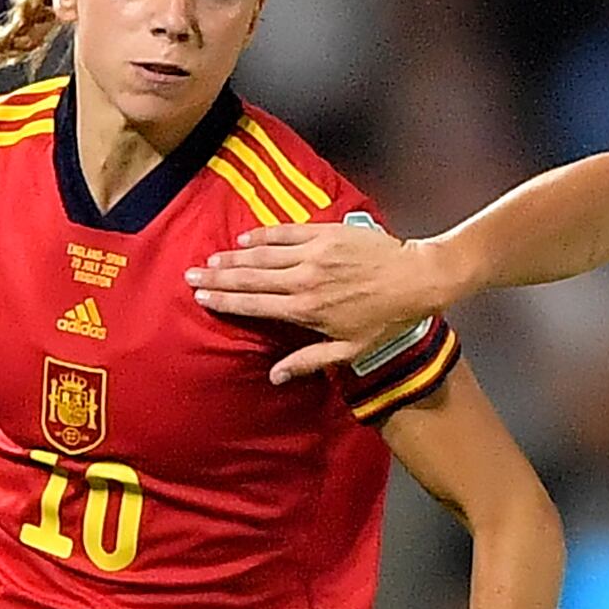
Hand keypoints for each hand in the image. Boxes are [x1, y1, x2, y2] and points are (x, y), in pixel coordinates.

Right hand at [188, 221, 447, 383]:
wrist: (417, 279)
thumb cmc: (386, 320)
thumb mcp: (349, 350)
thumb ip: (308, 361)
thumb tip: (273, 376)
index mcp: (306, 311)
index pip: (254, 304)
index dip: (224, 299)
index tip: (201, 295)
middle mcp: (304, 280)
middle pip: (250, 277)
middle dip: (218, 276)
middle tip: (192, 274)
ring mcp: (314, 254)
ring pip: (264, 254)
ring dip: (234, 256)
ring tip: (212, 258)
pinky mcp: (326, 233)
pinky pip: (287, 232)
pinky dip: (264, 235)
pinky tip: (246, 238)